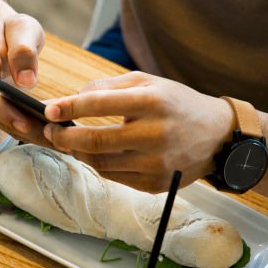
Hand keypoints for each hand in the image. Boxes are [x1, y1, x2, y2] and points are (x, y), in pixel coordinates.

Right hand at [0, 8, 47, 143]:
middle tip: (55, 139)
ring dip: (25, 133)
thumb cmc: (8, 30)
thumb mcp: (21, 27)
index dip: (4, 110)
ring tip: (57, 140)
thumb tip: (27, 81)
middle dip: (23, 128)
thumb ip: (24, 50)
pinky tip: (47, 133)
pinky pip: (1, 123)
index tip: (26, 123)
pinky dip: (23, 130)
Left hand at [42, 72, 235, 191]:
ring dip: (77, 153)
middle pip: (94, 141)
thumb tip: (70, 99)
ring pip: (99, 163)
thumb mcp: (148, 83)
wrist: (219, 136)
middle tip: (50, 131)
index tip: (48, 111)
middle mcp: (155, 133)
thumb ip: (108, 87)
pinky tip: (93, 155)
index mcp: (153, 102)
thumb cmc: (176, 104)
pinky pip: (113, 176)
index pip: (99, 104)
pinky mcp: (155, 183)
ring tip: (69, 142)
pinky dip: (97, 165)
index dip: (69, 108)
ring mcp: (156, 162)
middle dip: (64, 138)